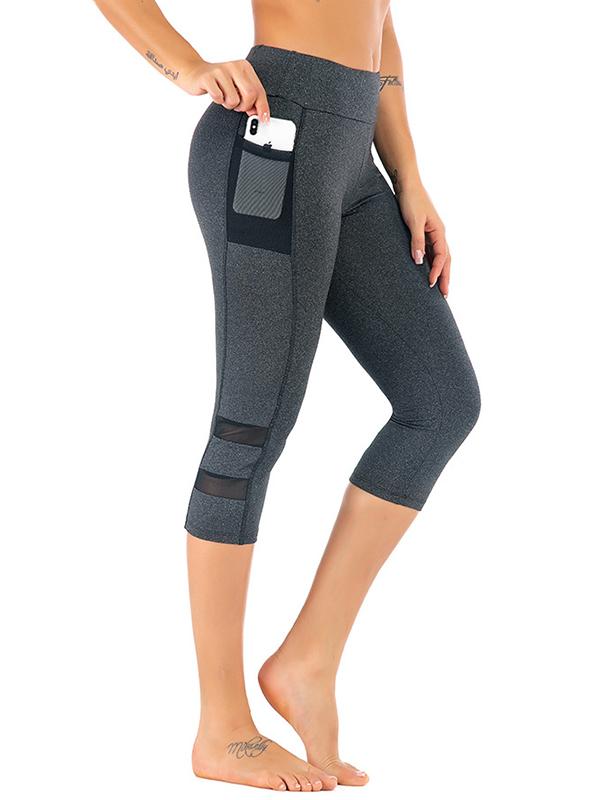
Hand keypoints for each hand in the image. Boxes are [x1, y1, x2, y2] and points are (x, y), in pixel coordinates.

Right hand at [183, 59, 269, 120]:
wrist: (194, 72)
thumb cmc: (218, 82)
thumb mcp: (237, 87)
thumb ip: (250, 97)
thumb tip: (260, 113)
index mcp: (245, 67)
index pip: (259, 90)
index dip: (262, 107)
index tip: (264, 119)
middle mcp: (234, 66)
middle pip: (250, 95)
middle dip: (244, 106)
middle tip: (237, 106)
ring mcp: (220, 71)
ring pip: (234, 99)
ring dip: (229, 105)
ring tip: (224, 97)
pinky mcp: (207, 77)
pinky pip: (218, 97)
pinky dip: (217, 101)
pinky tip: (215, 94)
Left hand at [396, 179, 449, 297]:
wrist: (407, 184)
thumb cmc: (411, 200)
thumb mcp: (413, 221)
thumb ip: (416, 241)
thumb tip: (419, 261)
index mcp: (439, 231)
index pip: (442, 257)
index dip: (437, 271)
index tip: (431, 284)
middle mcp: (439, 233)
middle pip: (445, 260)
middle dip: (445, 277)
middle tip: (444, 295)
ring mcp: (433, 233)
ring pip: (440, 256)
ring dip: (440, 272)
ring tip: (439, 287)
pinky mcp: (425, 232)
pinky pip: (432, 251)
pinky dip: (432, 263)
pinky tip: (427, 271)